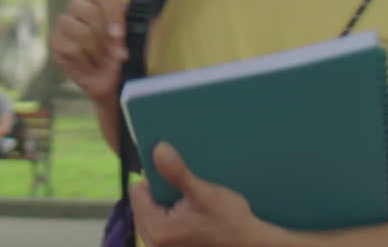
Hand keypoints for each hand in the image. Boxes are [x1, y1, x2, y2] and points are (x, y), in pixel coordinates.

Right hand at [50, 0, 128, 102]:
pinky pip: (71, 49)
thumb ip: (133, 26)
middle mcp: (80, 8)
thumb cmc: (123, 55)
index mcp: (100, 2)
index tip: (121, 35)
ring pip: (80, 32)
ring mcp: (65, 23)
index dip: (112, 13)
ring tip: (102, 62)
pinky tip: (90, 67)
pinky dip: (85, 63)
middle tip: (116, 54)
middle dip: (105, 37)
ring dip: (96, 52)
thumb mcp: (135, 38)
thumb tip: (120, 31)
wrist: (112, 82)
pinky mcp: (55, 41)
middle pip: (89, 12)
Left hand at [130, 142, 289, 246]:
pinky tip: (190, 214)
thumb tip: (158, 150)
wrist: (250, 243)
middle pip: (142, 204)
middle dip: (159, 194)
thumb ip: (178, 173)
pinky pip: (160, 225)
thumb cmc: (230, 221)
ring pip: (151, 214)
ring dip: (165, 205)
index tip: (174, 177)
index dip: (154, 179)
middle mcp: (153, 243)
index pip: (137, 193)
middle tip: (184, 193)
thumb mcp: (204, 193)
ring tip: (188, 202)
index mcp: (156, 230)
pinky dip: (170, 216)